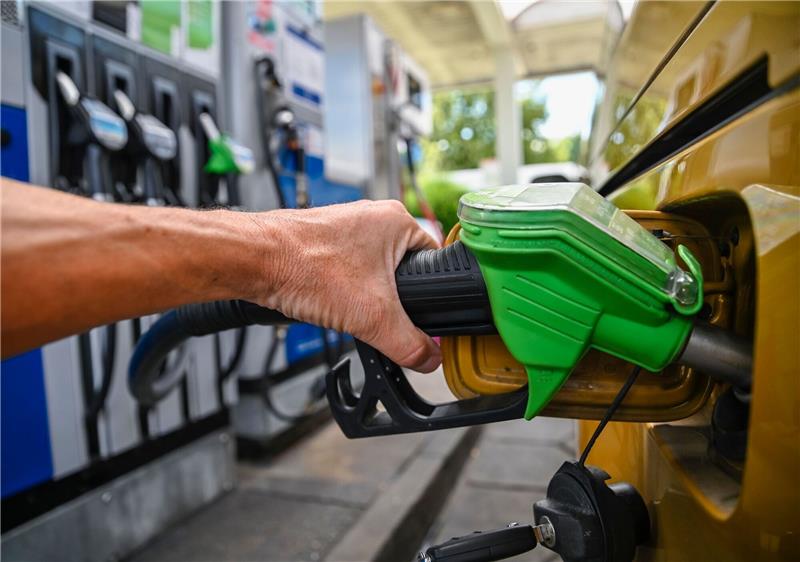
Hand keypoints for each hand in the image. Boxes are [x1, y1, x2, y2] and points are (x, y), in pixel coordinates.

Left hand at [254, 200, 441, 372]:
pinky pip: (346, 271)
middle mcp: (374, 217)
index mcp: (398, 220)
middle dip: (391, 300)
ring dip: (364, 296)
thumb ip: (409, 344)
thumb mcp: (373, 317)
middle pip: (403, 271)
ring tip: (347, 305)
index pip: (435, 263)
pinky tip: (329, 300)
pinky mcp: (324, 240)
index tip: (418, 317)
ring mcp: (346, 226)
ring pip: (373, 273)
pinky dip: (341, 290)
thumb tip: (429, 359)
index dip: (430, 296)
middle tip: (374, 314)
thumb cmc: (304, 266)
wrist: (254, 260)